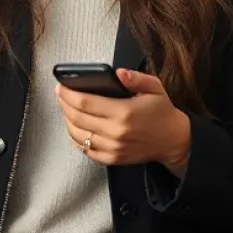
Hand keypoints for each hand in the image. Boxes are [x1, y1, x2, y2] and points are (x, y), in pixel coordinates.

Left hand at [55, 69, 190, 175]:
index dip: (69, 94)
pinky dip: (76, 139)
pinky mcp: (113, 158)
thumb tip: (119, 73)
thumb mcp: (154, 87)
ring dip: (67, 120)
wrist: (173, 140)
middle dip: (64, 104)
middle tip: (59, 94)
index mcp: (124, 112)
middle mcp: (116, 132)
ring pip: (79, 135)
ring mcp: (113, 148)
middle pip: (78, 118)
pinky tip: (75, 127)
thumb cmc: (162, 112)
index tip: (61, 86)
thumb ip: (136, 78)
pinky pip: (87, 150)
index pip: (86, 103)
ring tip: (65, 108)